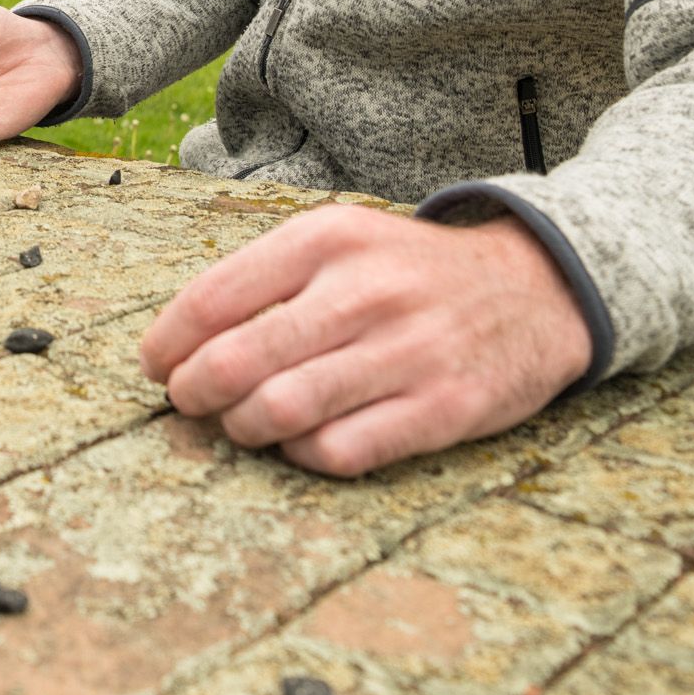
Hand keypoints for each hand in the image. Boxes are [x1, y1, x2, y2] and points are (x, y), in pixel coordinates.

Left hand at [140, 207, 593, 477]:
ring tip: (243, 424)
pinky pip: (340, 450)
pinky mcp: (443, 408)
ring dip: (244, 428)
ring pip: (281, 410)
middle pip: (236, 361)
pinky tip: (302, 442)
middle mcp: (363, 291)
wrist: (537, 288)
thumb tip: (177, 342)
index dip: (167, 343)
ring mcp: (406, 350)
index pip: (213, 297)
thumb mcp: (341, 242)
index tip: (156, 366)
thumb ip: (265, 279)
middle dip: (193, 394)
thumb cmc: (409, 273)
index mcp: (327, 239)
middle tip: (190, 402)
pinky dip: (303, 455)